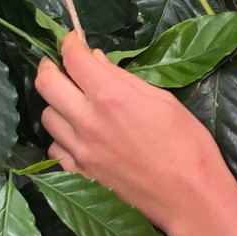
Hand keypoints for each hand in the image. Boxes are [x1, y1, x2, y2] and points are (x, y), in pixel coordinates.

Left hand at [36, 33, 231, 232]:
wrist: (189, 196)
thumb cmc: (188, 144)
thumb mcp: (164, 100)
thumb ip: (125, 79)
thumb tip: (97, 60)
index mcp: (112, 96)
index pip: (74, 59)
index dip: (70, 42)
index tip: (74, 39)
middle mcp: (88, 120)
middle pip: (46, 84)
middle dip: (50, 66)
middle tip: (61, 65)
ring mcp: (80, 150)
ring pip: (47, 117)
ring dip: (57, 104)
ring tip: (74, 103)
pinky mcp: (79, 174)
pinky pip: (55, 149)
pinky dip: (62, 138)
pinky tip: (79, 137)